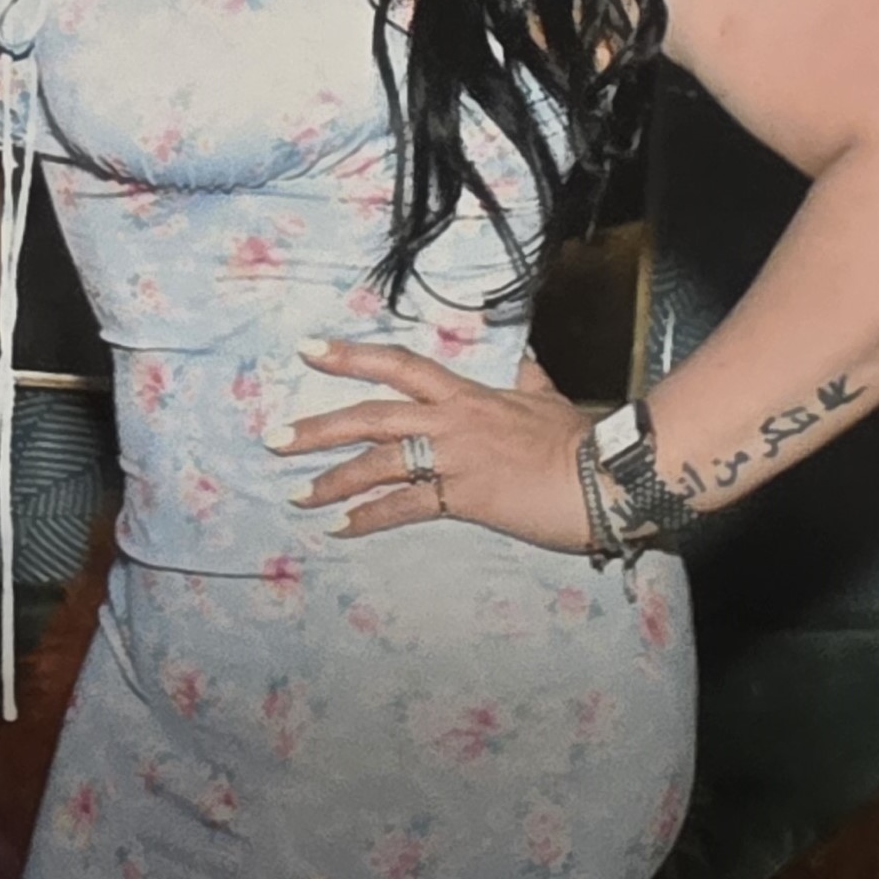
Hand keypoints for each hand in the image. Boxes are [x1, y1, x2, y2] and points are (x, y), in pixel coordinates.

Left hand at [273, 338, 594, 552]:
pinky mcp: (464, 497)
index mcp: (466, 394)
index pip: (399, 365)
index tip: (308, 349)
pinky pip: (405, 507)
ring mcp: (454, 457)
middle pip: (370, 415)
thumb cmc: (580, 439)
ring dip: (333, 480)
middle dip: (318, 426)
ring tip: (297, 494)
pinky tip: (341, 529)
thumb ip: (529, 382)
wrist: (604, 474)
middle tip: (274, 436)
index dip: (351, 355)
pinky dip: (369, 518)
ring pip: (378, 463)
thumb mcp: (547, 400)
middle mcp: (451, 420)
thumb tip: (525, 363)